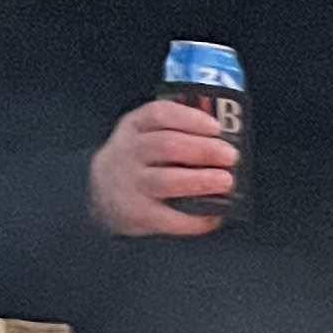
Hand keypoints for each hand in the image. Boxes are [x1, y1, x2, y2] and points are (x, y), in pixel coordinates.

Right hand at [88, 97, 241, 238]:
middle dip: (203, 150)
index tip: (215, 127)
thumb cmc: (138, 160)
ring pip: (167, 180)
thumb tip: (221, 139)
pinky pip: (170, 218)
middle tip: (230, 156)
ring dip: (201, 180)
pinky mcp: (140, 213)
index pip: (159, 114)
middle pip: (167, 146)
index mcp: (135, 126)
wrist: (102, 191)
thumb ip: (174, 129)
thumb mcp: (144, 133)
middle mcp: (131, 152)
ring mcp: (133, 183)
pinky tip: (215, 215)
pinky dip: (196, 218)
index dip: (190, 119)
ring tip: (226, 181)